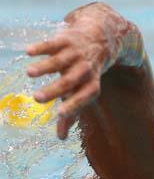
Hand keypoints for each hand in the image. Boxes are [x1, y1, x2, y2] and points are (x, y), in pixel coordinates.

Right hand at [26, 3, 122, 138]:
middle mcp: (86, 69)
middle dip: (54, 90)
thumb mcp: (83, 91)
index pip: (85, 96)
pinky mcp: (66, 40)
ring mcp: (76, 54)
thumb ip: (72, 113)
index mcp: (92, 84)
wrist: (101, 39)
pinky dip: (42, 47)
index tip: (60, 114)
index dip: (74, 105)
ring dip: (45, 67)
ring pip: (60, 61)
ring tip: (29, 73)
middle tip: (36, 99)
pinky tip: (28, 52)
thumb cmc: (86, 74)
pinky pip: (53, 44)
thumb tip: (61, 138)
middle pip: (70, 81)